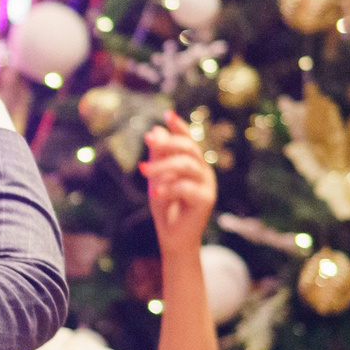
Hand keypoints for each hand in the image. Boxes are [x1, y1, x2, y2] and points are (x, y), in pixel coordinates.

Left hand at [141, 124, 216, 253]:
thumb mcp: (157, 177)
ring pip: (186, 166)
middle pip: (189, 149)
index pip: (189, 140)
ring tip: (143, 171)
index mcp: (193, 163)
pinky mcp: (206, 200)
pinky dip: (168, 188)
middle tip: (148, 142)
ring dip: (162, 166)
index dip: (180, 127)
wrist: (173, 235)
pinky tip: (155, 191)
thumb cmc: (166, 205)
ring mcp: (207, 184)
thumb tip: (155, 130)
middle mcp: (203, 171)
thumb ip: (157, 156)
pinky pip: (186, 188)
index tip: (167, 114)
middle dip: (168, 143)